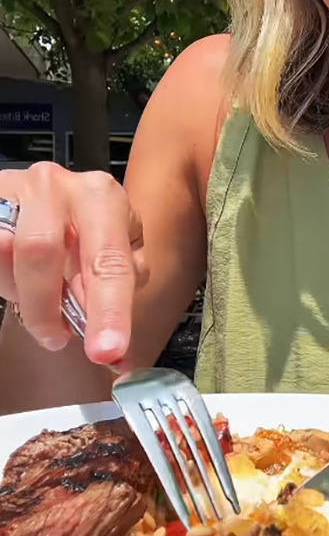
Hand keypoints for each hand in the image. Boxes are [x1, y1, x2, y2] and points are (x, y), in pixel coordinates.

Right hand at [0, 163, 142, 364]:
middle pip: (41, 250)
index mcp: (100, 197)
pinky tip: (19, 281)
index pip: (108, 259)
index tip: (107, 350)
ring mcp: (15, 188)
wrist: (47, 196)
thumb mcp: (111, 244)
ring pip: (5, 251)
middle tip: (55, 338)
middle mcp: (56, 185)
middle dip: (46, 307)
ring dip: (23, 293)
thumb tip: (107, 333)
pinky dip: (5, 280)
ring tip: (39, 300)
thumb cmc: (84, 227)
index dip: (109, 309)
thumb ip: (112, 281)